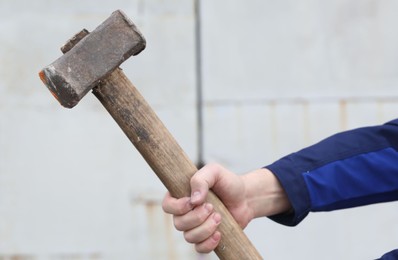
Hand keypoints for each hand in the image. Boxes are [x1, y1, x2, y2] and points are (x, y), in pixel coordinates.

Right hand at [162, 163, 290, 252]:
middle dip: (196, 217)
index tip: (192, 202)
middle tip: (212, 207)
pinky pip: (199, 248)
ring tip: (219, 217)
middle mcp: (185, 213)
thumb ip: (201, 180)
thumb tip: (193, 200)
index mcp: (182, 195)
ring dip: (205, 229)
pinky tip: (219, 233)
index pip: (167, 206)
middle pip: (178, 223)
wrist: (245, 198)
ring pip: (189, 237)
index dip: (176, 207)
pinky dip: (209, 243)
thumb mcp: (214, 172)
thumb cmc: (228, 183)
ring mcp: (195, 227)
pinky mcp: (206, 238)